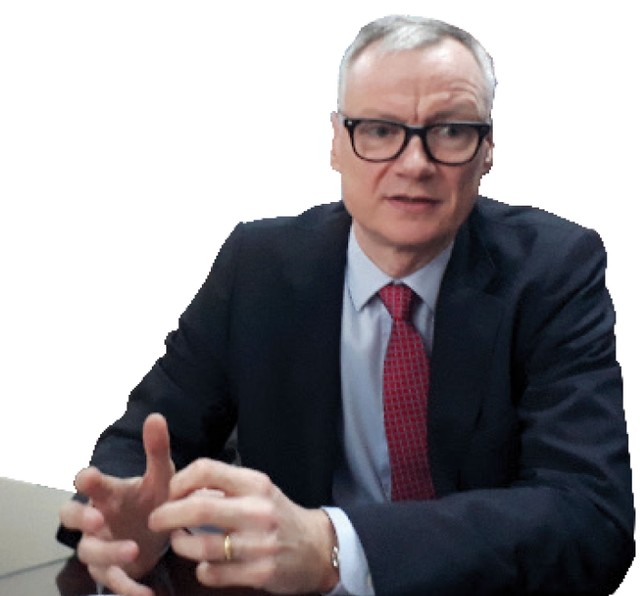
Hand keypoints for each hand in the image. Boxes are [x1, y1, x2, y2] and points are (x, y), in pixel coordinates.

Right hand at [59, 413, 174, 595]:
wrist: (159, 529)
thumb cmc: (153, 497)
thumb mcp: (161, 475)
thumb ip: (157, 449)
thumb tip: (156, 416)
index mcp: (108, 492)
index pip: (87, 482)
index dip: (85, 480)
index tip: (88, 477)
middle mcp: (98, 517)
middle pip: (71, 517)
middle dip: (81, 519)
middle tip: (97, 520)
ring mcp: (101, 543)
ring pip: (89, 551)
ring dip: (108, 552)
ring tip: (134, 550)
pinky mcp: (110, 568)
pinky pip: (110, 580)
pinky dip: (126, 587)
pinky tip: (145, 593)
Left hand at [148, 459, 338, 593]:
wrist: (317, 547)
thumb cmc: (279, 515)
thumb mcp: (259, 490)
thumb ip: (225, 487)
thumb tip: (182, 488)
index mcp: (255, 483)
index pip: (206, 470)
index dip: (179, 480)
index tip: (170, 492)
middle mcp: (258, 510)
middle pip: (197, 509)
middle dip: (167, 515)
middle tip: (155, 520)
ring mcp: (259, 544)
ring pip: (200, 546)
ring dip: (180, 545)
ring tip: (179, 542)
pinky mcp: (260, 573)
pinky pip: (212, 573)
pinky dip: (201, 569)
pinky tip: (206, 564)